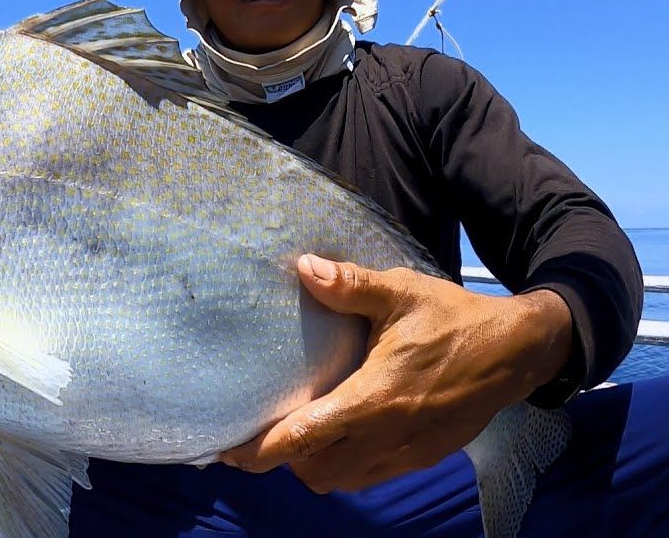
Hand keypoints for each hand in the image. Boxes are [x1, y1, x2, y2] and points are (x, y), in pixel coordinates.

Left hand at [219, 254, 572, 492]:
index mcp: (375, 397)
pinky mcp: (424, 456)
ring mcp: (408, 451)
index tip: (228, 449)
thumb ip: (351, 286)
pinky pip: (370, 478)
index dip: (260, 450)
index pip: (304, 437)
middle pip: (314, 469)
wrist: (518, 352)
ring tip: (292, 439)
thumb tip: (304, 268)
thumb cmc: (454, 319)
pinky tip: (335, 441)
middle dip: (280, 459)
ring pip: (341, 480)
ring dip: (312, 466)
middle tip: (255, 436)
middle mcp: (387, 434)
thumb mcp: (402, 293)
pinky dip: (344, 468)